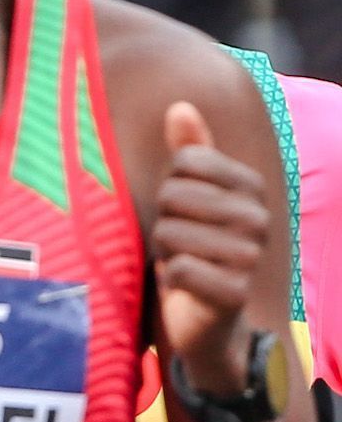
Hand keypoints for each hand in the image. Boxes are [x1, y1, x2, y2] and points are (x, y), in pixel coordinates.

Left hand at [153, 101, 273, 392]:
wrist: (207, 316)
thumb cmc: (195, 247)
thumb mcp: (191, 196)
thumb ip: (190, 151)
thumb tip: (180, 105)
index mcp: (251, 187)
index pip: (186, 161)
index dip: (169, 187)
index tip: (183, 210)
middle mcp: (259, 217)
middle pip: (173, 195)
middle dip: (163, 221)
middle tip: (180, 242)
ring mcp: (251, 256)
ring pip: (170, 233)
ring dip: (165, 252)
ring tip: (184, 263)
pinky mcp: (235, 292)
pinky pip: (177, 268)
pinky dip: (169, 278)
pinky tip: (185, 287)